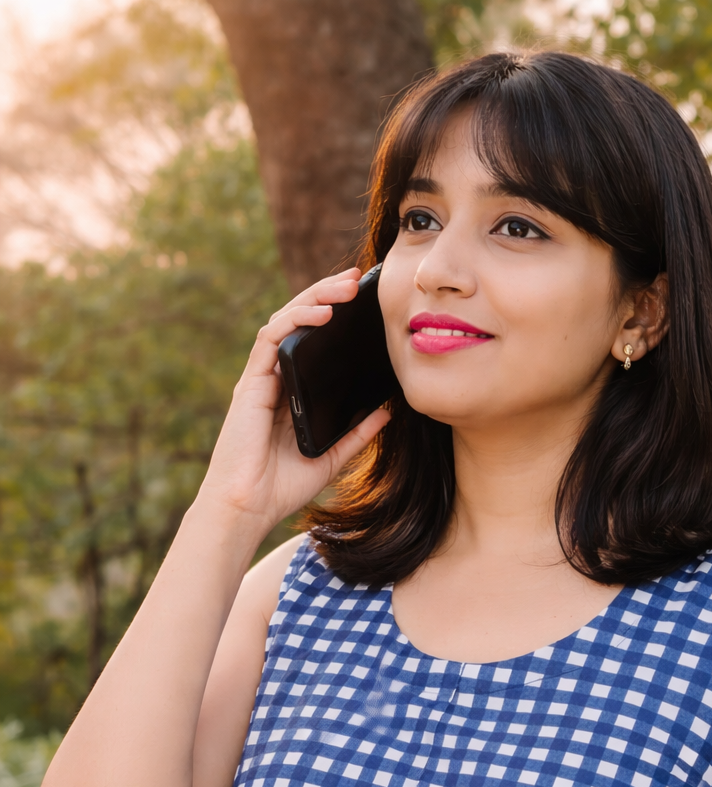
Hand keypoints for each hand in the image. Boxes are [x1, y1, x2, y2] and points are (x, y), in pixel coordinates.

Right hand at [195, 269, 391, 535]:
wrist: (247, 508)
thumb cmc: (281, 487)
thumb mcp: (333, 456)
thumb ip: (358, 432)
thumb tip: (388, 409)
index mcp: (292, 391)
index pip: (313, 342)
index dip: (335, 317)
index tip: (364, 302)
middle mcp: (274, 378)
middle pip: (299, 323)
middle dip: (326, 294)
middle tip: (356, 278)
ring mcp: (260, 378)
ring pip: (285, 321)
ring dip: (314, 298)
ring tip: (344, 286)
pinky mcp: (250, 383)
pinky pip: (271, 339)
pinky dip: (295, 321)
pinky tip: (321, 314)